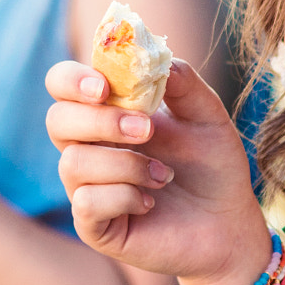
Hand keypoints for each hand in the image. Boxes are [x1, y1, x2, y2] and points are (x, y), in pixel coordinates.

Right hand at [45, 59, 271, 284]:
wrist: (228, 225)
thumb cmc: (212, 168)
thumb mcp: (207, 117)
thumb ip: (184, 84)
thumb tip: (158, 59)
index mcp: (107, 112)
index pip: (62, 84)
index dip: (71, 79)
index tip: (104, 87)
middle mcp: (88, 147)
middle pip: (56, 120)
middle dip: (100, 121)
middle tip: (146, 129)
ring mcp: (87, 187)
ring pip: (73, 163)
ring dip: (125, 164)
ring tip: (164, 176)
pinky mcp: (93, 225)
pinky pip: (87, 202)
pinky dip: (123, 197)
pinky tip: (150, 202)